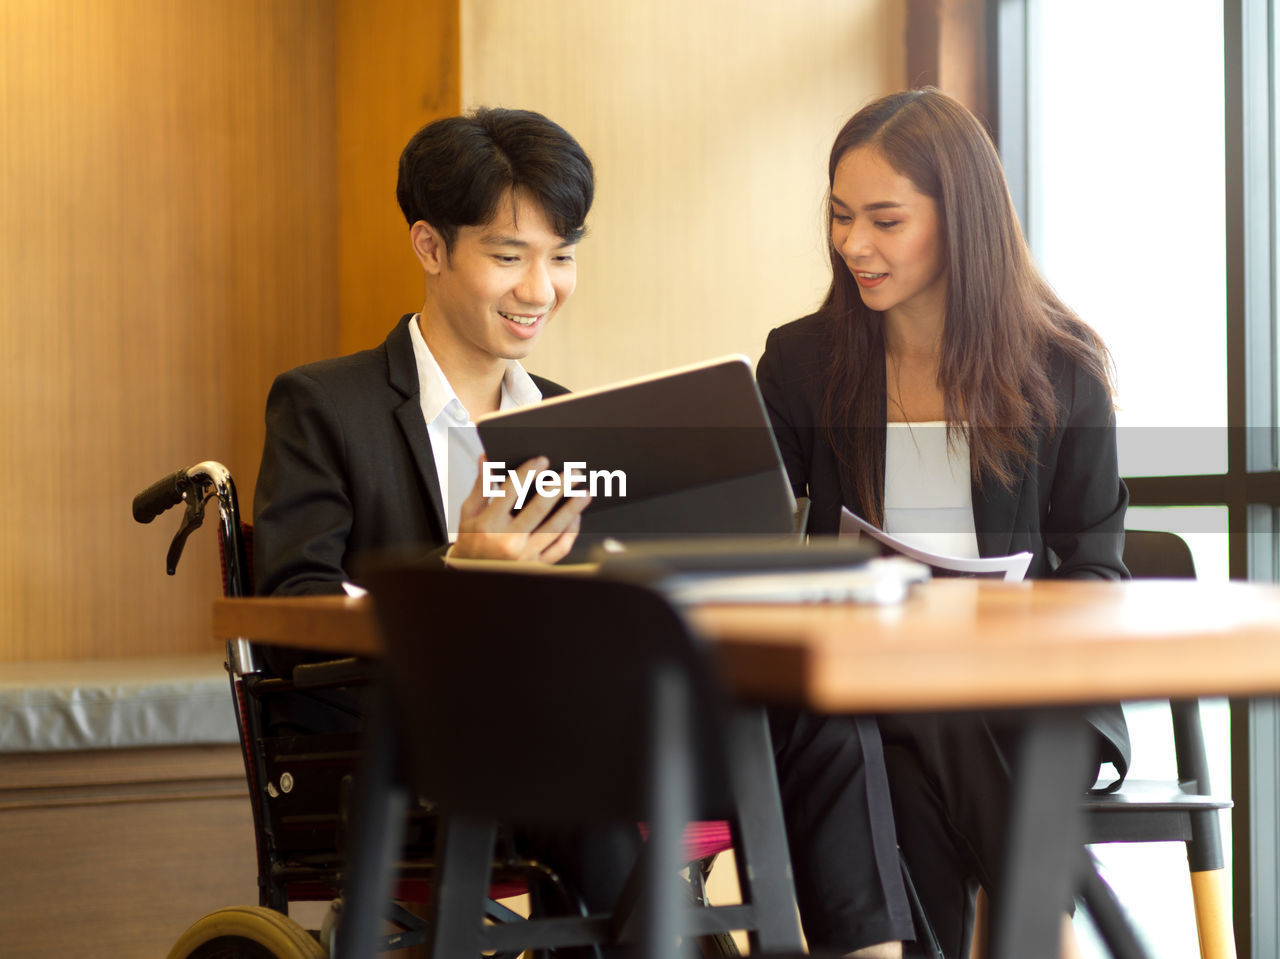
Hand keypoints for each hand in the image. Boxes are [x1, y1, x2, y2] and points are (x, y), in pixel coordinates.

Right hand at [448, 456, 589, 562]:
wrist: (473, 574)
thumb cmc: (472, 541)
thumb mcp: (470, 513)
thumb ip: (481, 486)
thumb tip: (486, 459)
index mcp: (489, 524)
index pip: (511, 492)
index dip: (528, 473)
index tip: (543, 461)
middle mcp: (508, 540)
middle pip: (539, 508)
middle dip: (559, 487)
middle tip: (573, 473)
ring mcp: (524, 555)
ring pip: (555, 528)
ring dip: (572, 508)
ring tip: (583, 493)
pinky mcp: (536, 566)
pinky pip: (560, 548)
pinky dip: (571, 532)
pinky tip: (575, 518)